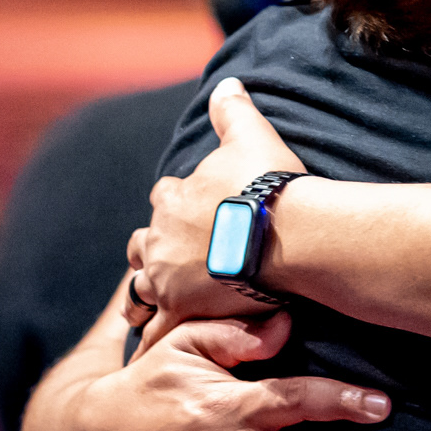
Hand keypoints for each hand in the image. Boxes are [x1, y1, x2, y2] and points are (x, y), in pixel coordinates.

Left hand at [135, 77, 308, 333]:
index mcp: (171, 197)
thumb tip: (227, 81)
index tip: (197, 213)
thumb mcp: (250, 135)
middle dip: (153, 251)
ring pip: (140, 290)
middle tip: (175, 262)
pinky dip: (156, 337)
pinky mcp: (181, 310)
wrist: (289, 236)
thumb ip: (233, 109)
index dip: (177, 206)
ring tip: (159, 306)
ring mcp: (166, 278)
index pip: (163, 199)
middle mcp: (159, 238)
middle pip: (142, 246)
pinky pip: (158, 330)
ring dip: (148, 294)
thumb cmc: (271, 186)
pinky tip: (156, 349)